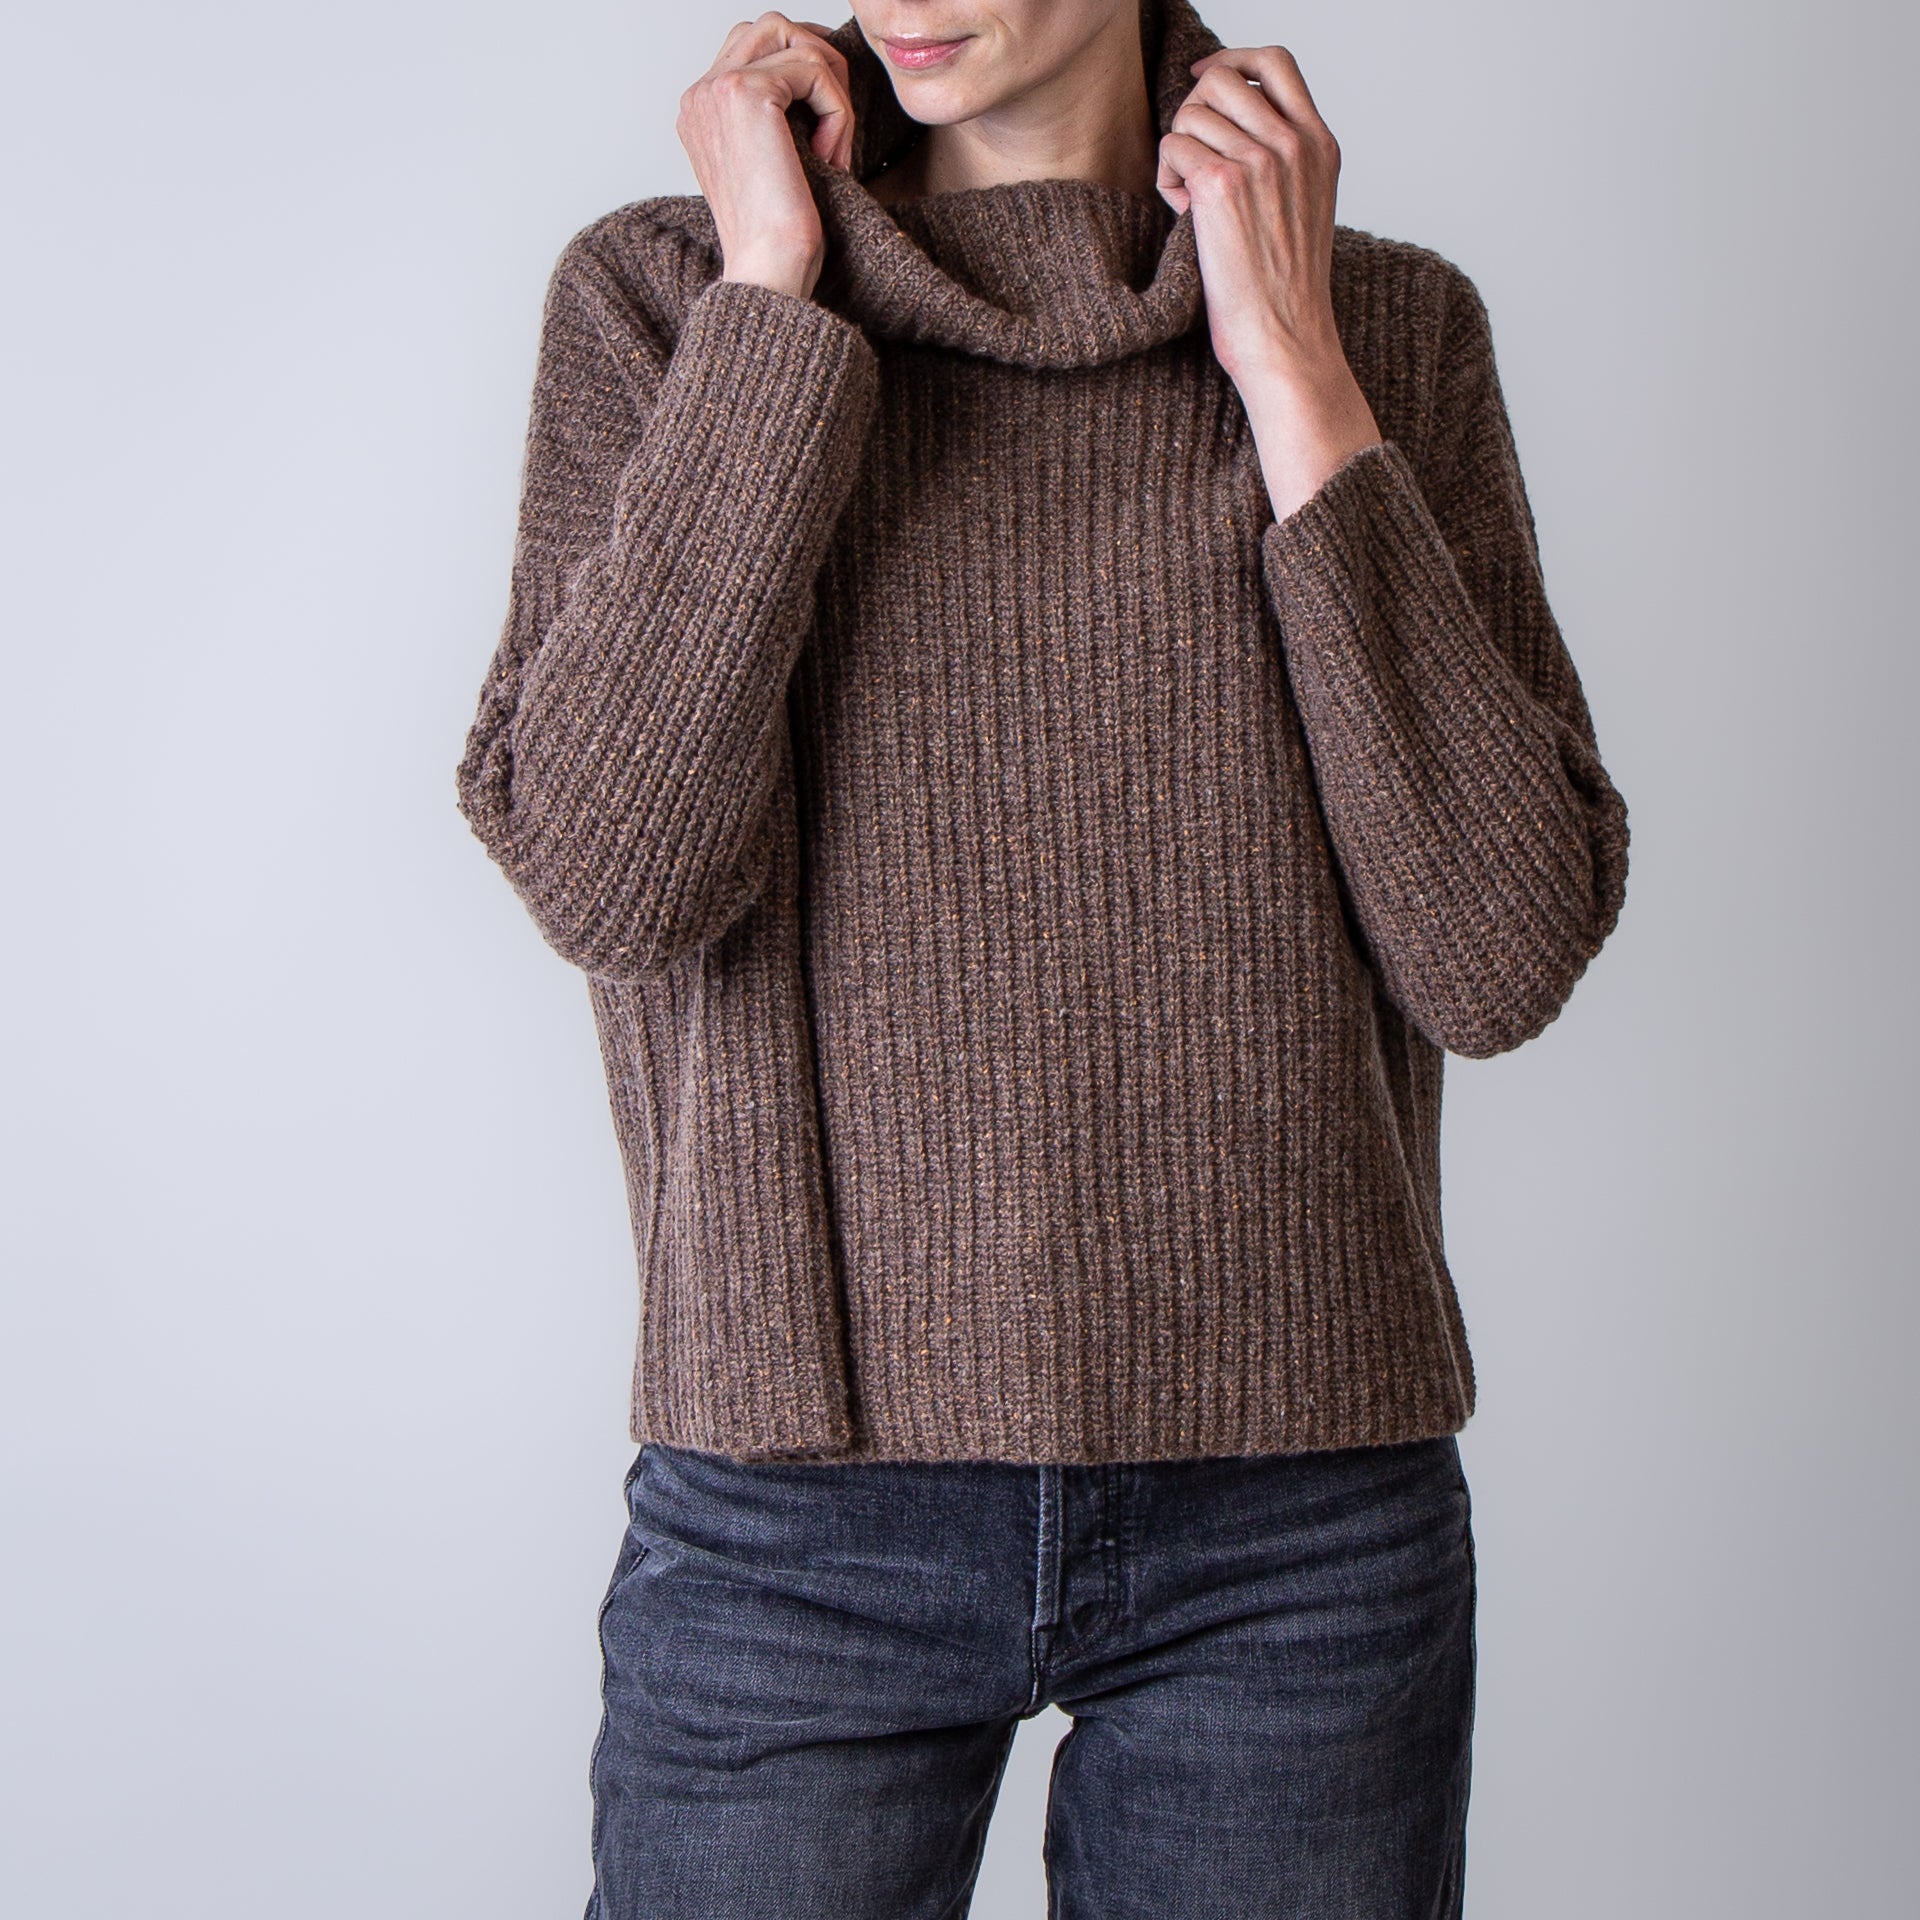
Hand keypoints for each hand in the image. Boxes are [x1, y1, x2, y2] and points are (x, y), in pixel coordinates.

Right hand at [677, 13, 854, 300]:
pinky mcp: (748, 94)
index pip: (755, 47)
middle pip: (772, 28)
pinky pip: (814, 70)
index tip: (828, 126)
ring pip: (794, 40)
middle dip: (820, 65)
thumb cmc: (778, 239)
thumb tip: (819, 77)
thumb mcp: (774, 163)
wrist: (768, 274)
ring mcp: (717, 89)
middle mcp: (700, 94)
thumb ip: (778, 117)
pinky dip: (838, 112)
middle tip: (839, 124)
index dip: (804, 73)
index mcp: (700, 110)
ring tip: (835, 148)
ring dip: (832, 89)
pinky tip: (833, 158)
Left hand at [1158, 46, 1382, 520]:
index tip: (1203, 81)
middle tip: (1192, 167)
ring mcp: (1261, 160)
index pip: (1274, 63)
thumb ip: (1280, 161)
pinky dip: (1166, 180)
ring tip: (1190, 201)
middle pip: (1219, 81)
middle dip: (1192, 117)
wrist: (1286, 343)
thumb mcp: (1302, 210)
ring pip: (1190, 113)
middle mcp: (1294, 143)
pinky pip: (1173, 147)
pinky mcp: (1222, 185)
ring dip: (1178, 152)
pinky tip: (1183, 216)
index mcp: (1320, 144)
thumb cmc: (1284, 294)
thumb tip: (1228, 125)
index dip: (1230, 62)